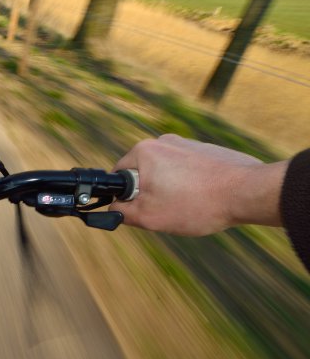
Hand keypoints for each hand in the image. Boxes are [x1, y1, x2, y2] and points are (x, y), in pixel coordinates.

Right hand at [109, 134, 286, 235]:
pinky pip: (187, 171)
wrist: (247, 192)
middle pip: (142, 174)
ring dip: (170, 190)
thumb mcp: (149, 217)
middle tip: (165, 212)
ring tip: (189, 207)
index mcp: (143, 152)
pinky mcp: (206, 150)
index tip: (139, 211)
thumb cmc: (197, 204)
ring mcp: (186, 144)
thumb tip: (112, 209)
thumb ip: (122, 213)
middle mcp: (163, 141)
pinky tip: (203, 199)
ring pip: (165, 173)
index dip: (124, 198)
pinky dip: (190, 185)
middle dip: (149, 194)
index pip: (118, 175)